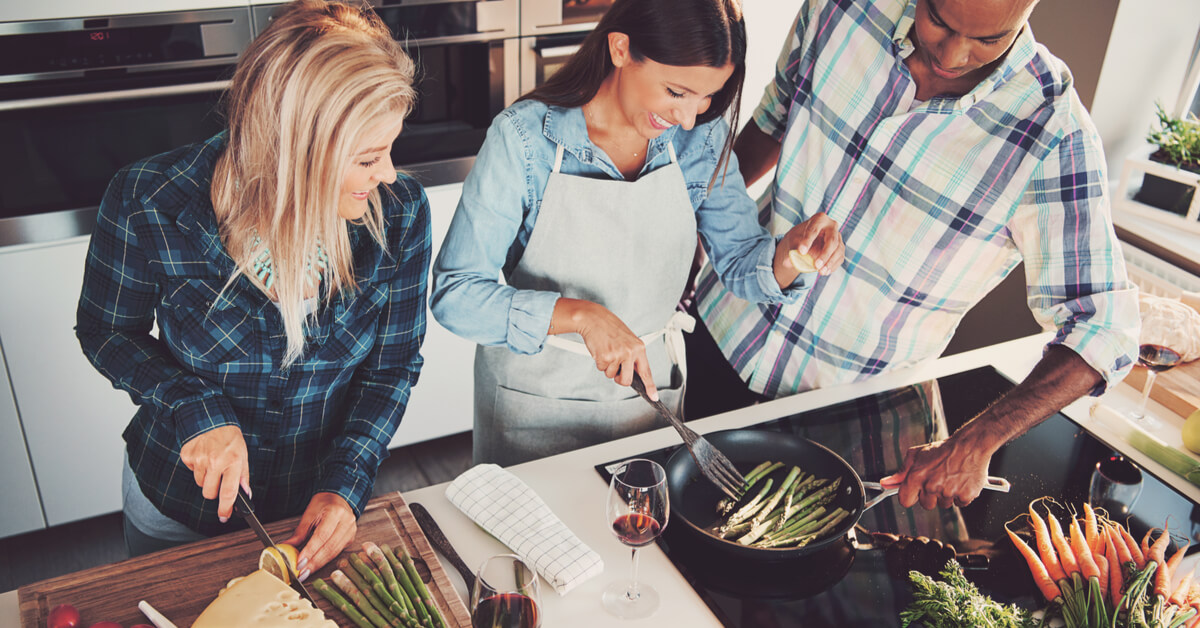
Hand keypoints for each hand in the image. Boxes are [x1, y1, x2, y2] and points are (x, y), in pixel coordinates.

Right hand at [179, 425, 248, 521]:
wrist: (212, 420)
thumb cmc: (230, 439)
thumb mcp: (243, 455)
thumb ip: (243, 477)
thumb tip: (245, 495)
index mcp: (232, 462)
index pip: (228, 492)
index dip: (226, 508)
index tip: (224, 517)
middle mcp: (215, 462)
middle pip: (209, 493)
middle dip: (214, 490)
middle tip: (219, 477)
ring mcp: (199, 459)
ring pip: (200, 484)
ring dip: (206, 478)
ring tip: (212, 463)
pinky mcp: (187, 456)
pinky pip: (192, 471)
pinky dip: (197, 468)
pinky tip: (204, 456)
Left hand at [280, 492, 356, 580]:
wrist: (339, 497)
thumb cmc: (324, 503)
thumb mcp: (310, 513)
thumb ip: (300, 532)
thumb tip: (287, 546)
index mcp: (335, 512)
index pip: (322, 535)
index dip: (310, 551)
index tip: (299, 562)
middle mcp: (346, 521)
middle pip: (329, 547)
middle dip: (314, 562)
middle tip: (301, 572)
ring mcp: (351, 530)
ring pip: (334, 552)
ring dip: (319, 564)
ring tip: (306, 572)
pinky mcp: (351, 538)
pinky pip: (337, 552)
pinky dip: (325, 560)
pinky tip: (315, 565)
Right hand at [555, 298, 657, 398]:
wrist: (594, 318)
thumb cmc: (610, 328)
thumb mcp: (628, 340)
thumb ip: (632, 355)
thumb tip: (632, 372)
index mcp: (639, 347)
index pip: (646, 371)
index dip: (650, 386)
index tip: (654, 397)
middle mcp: (630, 352)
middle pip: (627, 380)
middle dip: (620, 379)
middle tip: (616, 370)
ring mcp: (617, 355)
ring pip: (612, 375)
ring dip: (607, 367)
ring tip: (607, 351)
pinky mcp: (604, 357)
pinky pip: (601, 368)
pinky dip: (599, 362)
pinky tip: (600, 350)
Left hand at [774, 212, 844, 284]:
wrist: (807, 241)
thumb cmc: (799, 238)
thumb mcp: (793, 241)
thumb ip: (791, 250)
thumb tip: (787, 262)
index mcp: (819, 219)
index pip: (814, 230)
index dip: (807, 241)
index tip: (801, 252)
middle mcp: (832, 226)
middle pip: (832, 240)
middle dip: (824, 254)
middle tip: (816, 266)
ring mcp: (838, 237)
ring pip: (838, 250)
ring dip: (830, 262)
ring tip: (821, 272)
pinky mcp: (840, 248)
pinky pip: (839, 257)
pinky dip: (833, 266)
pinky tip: (825, 272)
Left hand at [879, 432, 996, 509]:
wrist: (969, 445)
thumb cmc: (943, 450)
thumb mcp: (917, 455)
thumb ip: (901, 472)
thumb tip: (886, 483)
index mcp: (917, 477)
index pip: (905, 501)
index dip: (910, 496)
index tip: (915, 492)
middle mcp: (932, 486)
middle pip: (926, 505)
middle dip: (930, 495)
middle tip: (937, 480)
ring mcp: (949, 492)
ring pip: (943, 504)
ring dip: (946, 495)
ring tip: (950, 478)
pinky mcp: (966, 495)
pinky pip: (960, 504)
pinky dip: (961, 495)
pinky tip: (961, 482)